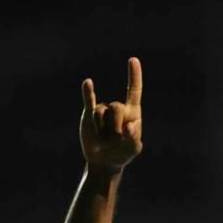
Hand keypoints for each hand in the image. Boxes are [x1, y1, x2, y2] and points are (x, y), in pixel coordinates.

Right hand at [80, 57, 142, 174]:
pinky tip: (88, 83)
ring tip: (104, 141)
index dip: (134, 76)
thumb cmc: (122, 153)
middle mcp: (117, 108)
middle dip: (116, 127)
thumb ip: (134, 138)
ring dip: (102, 131)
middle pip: (117, 107)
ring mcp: (102, 111)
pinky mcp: (89, 115)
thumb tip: (131, 126)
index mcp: (132, 113)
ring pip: (101, 113)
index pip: (134, 91)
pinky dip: (88, 92)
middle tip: (116, 141)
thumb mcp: (133, 149)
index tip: (132, 60)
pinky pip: (88, 101)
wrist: (104, 161)